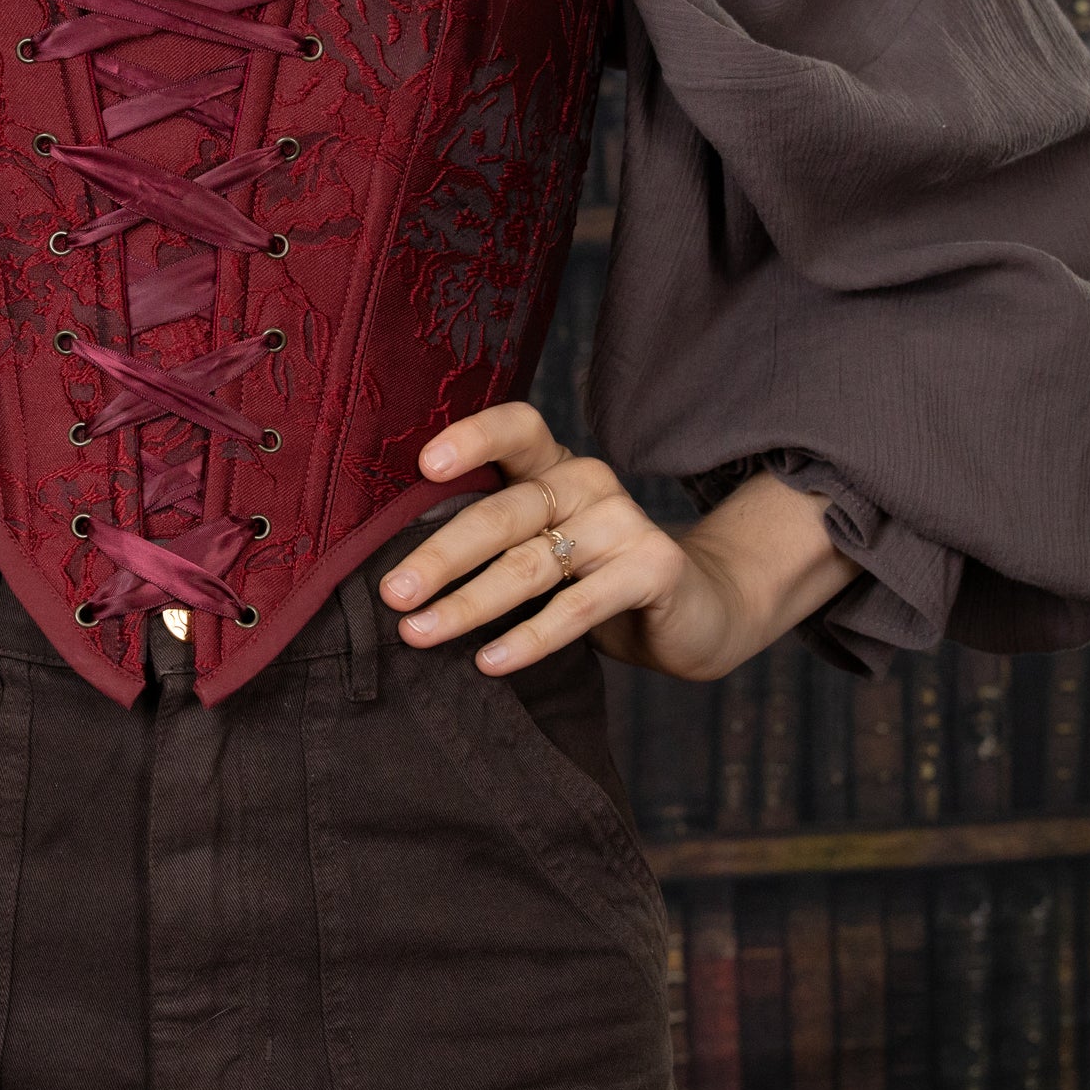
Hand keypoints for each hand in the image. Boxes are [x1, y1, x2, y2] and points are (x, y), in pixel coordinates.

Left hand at [379, 402, 816, 683]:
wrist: (698, 610)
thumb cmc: (594, 577)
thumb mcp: (544, 546)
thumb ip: (491, 540)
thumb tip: (395, 571)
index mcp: (554, 466)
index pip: (516, 428)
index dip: (472, 439)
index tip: (424, 466)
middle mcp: (588, 482)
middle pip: (503, 513)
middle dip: (440, 555)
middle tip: (391, 592)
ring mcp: (625, 522)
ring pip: (531, 565)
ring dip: (468, 605)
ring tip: (418, 634)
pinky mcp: (653, 568)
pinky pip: (578, 607)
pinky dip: (529, 638)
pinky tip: (489, 662)